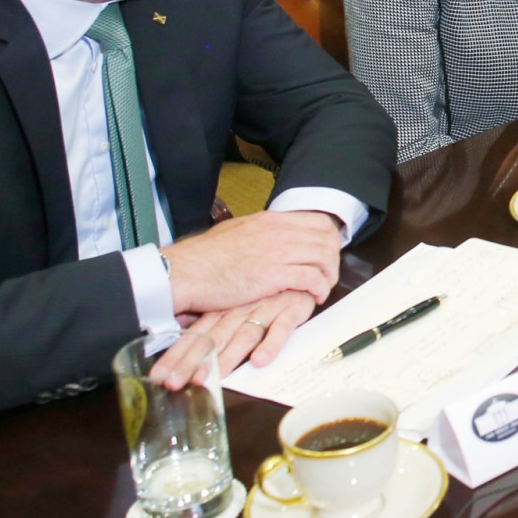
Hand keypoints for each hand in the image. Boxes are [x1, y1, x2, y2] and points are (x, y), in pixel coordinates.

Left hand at [149, 291, 316, 389]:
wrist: (300, 261)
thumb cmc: (267, 286)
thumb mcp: (235, 299)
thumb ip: (212, 319)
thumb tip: (181, 334)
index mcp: (223, 309)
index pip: (196, 335)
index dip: (177, 356)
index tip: (160, 377)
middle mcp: (240, 309)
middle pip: (214, 339)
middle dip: (194, 363)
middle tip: (178, 383)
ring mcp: (266, 308)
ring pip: (244, 335)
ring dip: (228, 357)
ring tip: (215, 378)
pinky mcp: (292, 308)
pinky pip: (282, 327)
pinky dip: (272, 343)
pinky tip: (261, 360)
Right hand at [162, 210, 341, 314]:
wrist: (184, 272)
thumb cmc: (204, 258)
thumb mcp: (237, 232)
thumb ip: (260, 233)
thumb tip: (273, 236)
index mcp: (270, 220)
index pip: (319, 221)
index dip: (329, 239)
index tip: (327, 254)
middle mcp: (278, 231)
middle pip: (327, 239)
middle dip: (333, 259)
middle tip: (328, 275)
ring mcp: (277, 251)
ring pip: (324, 258)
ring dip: (329, 276)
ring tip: (322, 288)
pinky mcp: (274, 274)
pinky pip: (312, 278)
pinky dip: (319, 289)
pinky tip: (315, 297)